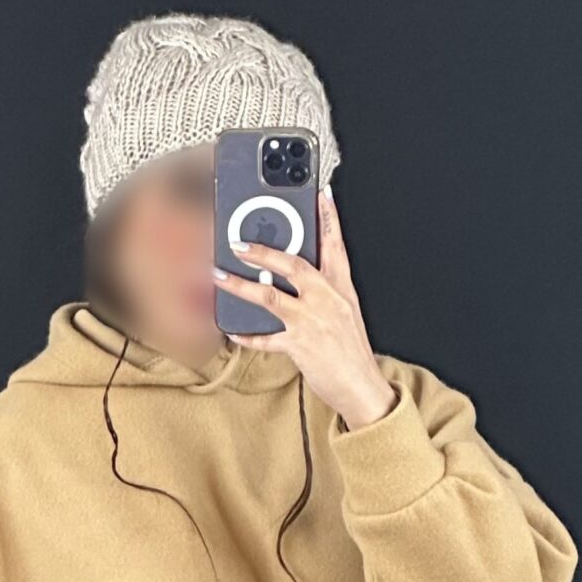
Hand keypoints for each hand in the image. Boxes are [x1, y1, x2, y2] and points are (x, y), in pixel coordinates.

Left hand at [214, 186, 396, 429]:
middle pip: (294, 265)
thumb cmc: (351, 351)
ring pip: (271, 297)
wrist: (362, 388)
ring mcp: (313, 322)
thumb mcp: (347, 312)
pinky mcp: (300, 346)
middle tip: (239, 244)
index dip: (329, 217)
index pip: (336, 245)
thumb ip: (327, 289)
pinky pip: (267, 339)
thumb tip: (305, 274)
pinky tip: (233, 330)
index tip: (320, 193)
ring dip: (241, 286)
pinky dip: (248, 335)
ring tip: (219, 276)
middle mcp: (327, 300)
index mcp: (341, 288)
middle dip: (264, 252)